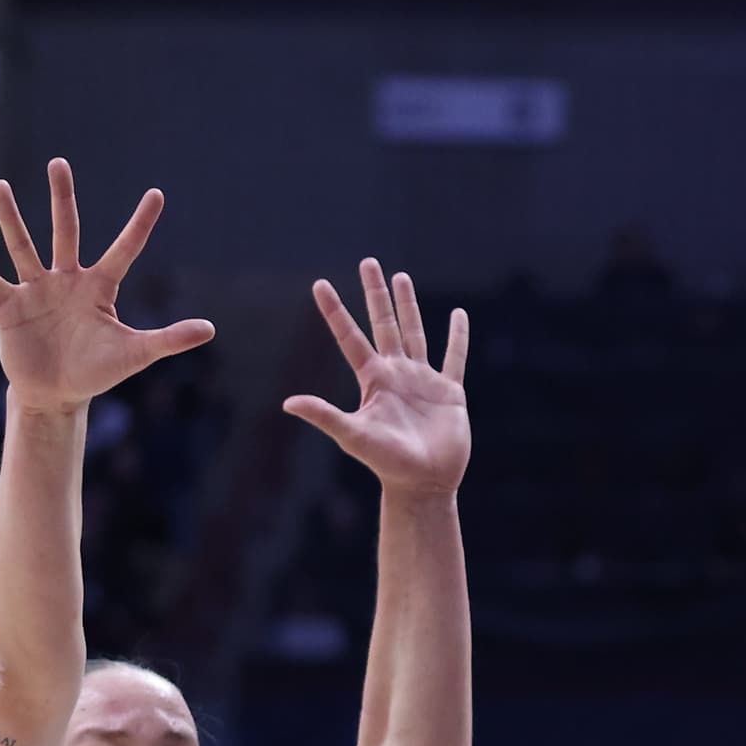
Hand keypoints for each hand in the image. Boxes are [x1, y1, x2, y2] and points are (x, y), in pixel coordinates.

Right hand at [0, 164, 214, 412]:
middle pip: (64, 230)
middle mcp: (66, 279)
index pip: (125, 249)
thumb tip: (210, 330)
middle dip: (61, 198)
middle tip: (58, 163)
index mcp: (98, 287)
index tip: (157, 194)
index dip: (140, 224)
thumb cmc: (95, 372)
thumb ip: (168, 339)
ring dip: (10, 218)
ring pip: (22, 246)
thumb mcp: (134, 355)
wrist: (55, 394)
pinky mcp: (8, 305)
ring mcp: (35, 289)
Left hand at [284, 260, 470, 497]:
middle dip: (375, 293)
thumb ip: (324, 416)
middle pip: (383, 323)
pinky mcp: (449, 391)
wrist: (423, 483)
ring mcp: (423, 380)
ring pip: (414, 332)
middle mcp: (396, 373)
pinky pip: (454, 357)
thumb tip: (288, 403)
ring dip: (408, 305)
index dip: (335, 311)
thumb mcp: (353, 435)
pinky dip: (458, 337)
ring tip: (401, 277)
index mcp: (373, 379)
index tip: (319, 284)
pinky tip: (458, 314)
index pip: (350, 337)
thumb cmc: (387, 463)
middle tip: (367, 262)